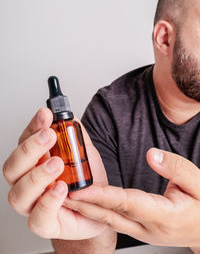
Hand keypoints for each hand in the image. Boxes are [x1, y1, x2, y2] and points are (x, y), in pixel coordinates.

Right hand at [2, 108, 107, 238]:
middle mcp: (28, 182)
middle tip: (49, 136)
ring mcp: (34, 204)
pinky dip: (48, 202)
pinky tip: (61, 190)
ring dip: (37, 176)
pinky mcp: (45, 224)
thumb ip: (75, 135)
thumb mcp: (84, 153)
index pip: (24, 141)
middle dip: (29, 149)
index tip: (45, 114)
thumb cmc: (86, 181)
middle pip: (13, 167)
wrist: (100, 208)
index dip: (32, 127)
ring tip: (57, 164)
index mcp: (34, 162)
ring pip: (19, 194)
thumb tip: (68, 115)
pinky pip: (37, 219)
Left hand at [65, 148, 199, 247]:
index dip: (102, 196)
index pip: (127, 203)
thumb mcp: (198, 181)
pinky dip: (98, 212)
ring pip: (110, 220)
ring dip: (87, 210)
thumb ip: (174, 167)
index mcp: (163, 215)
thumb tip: (152, 154)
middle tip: (61, 194)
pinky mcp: (139, 229)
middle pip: (111, 215)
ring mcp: (143, 232)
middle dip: (84, 205)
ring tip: (67, 197)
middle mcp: (148, 227)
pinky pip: (115, 221)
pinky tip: (87, 203)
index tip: (81, 189)